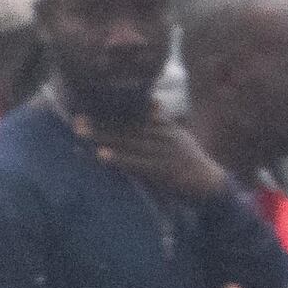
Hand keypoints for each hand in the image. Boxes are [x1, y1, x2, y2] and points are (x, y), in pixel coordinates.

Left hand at [90, 115, 236, 205]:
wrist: (210, 184)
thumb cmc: (188, 161)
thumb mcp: (178, 136)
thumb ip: (162, 121)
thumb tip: (152, 102)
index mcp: (165, 127)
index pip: (135, 114)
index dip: (112, 110)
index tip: (90, 104)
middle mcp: (162, 136)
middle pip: (127, 127)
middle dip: (101, 123)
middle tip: (77, 118)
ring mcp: (163, 153)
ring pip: (128, 143)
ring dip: (103, 137)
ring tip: (80, 132)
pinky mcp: (162, 171)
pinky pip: (136, 164)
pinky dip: (118, 159)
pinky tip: (101, 155)